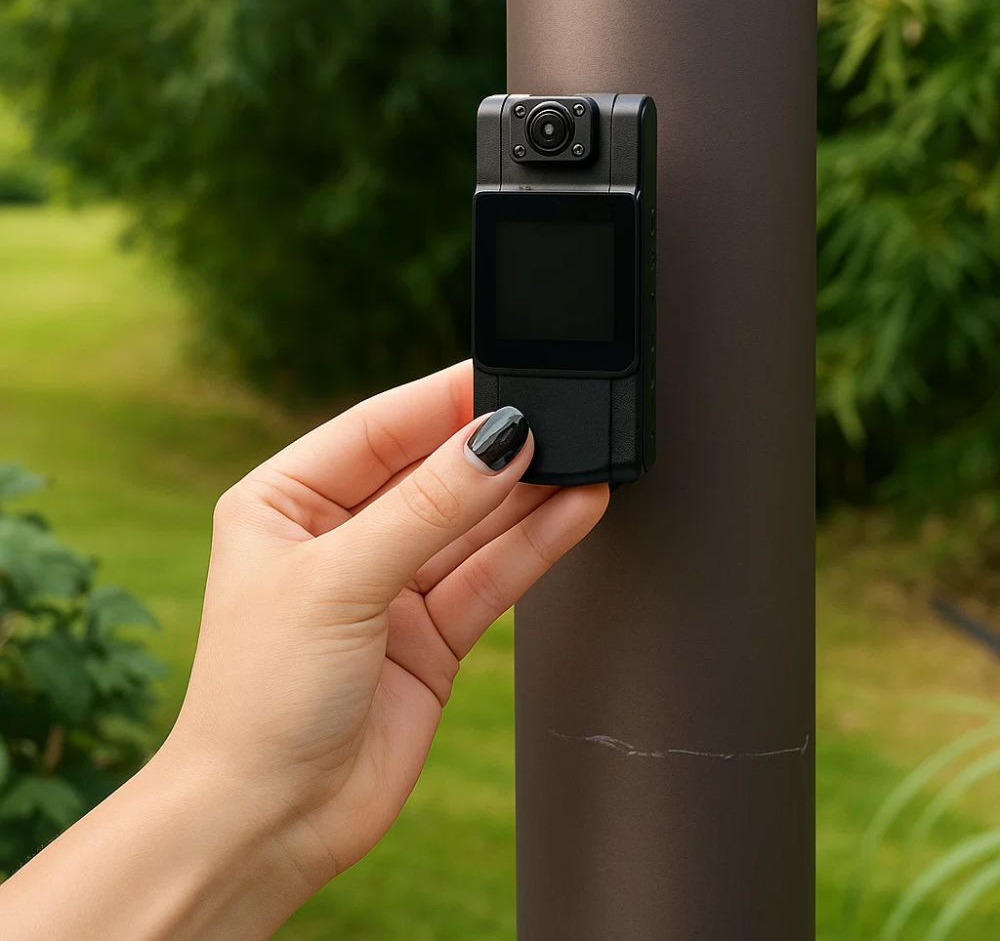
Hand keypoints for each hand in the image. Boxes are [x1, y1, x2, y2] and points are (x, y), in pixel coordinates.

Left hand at [164, 360, 607, 887]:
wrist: (269, 822)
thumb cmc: (261, 698)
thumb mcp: (339, 581)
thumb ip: (426, 509)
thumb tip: (497, 442)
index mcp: (286, 501)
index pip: (377, 428)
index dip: (443, 401)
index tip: (506, 377)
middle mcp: (341, 537)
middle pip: (432, 473)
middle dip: (494, 449)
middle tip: (559, 419)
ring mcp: (391, 586)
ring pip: (472, 524)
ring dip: (528, 495)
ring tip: (585, 458)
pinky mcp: (433, 633)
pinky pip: (491, 575)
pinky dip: (533, 545)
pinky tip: (576, 509)